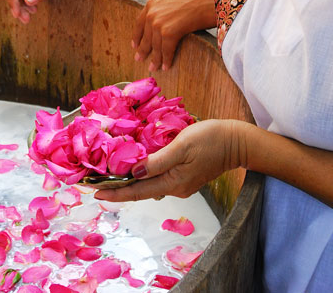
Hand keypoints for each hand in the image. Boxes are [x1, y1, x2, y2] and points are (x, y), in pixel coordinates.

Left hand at [94, 120, 243, 201]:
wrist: (237, 141)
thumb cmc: (211, 139)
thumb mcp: (182, 145)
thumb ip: (158, 160)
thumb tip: (135, 173)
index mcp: (173, 182)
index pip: (137, 191)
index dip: (115, 193)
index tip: (95, 193)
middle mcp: (175, 188)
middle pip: (140, 191)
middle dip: (117, 189)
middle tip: (95, 185)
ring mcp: (181, 183)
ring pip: (149, 185)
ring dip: (129, 182)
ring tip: (108, 176)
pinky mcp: (185, 176)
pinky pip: (159, 177)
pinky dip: (143, 174)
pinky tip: (134, 167)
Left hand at [132, 0, 216, 71]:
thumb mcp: (173, 1)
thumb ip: (163, 12)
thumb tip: (161, 27)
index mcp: (152, 3)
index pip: (140, 23)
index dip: (137, 36)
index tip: (134, 46)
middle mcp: (152, 13)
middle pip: (146, 37)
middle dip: (143, 50)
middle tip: (139, 59)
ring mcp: (159, 23)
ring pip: (156, 46)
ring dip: (155, 59)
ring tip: (153, 68)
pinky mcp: (169, 33)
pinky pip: (166, 51)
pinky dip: (166, 60)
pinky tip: (166, 67)